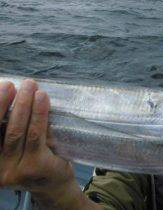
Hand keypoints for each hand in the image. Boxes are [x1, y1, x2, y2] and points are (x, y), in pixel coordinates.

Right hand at [0, 79, 93, 208]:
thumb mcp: (14, 145)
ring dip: (25, 105)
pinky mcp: (36, 166)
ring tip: (31, 87)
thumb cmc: (32, 158)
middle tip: (15, 84)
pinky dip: (39, 115)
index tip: (2, 86)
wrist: (54, 182)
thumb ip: (8, 128)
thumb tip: (12, 93)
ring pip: (17, 132)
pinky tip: (43, 99)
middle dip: (5, 103)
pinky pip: (37, 136)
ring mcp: (15, 170)